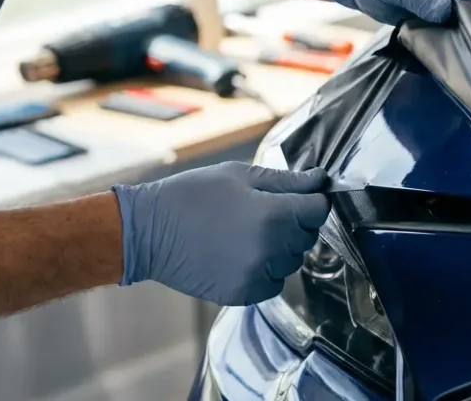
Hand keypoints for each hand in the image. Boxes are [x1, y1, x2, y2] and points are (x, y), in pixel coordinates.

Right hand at [111, 163, 330, 304]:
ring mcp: (257, 275)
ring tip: (245, 233)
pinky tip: (238, 255)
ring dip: (279, 249)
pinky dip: (264, 271)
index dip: (312, 201)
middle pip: (307, 237)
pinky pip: (273, 284)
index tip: (298, 198)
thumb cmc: (192, 195)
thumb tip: (321, 180)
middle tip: (261, 213)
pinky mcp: (243, 295)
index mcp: (273, 215)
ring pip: (291, 262)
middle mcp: (271, 249)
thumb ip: (286, 180)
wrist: (148, 231)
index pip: (319, 210)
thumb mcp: (240, 175)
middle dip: (293, 224)